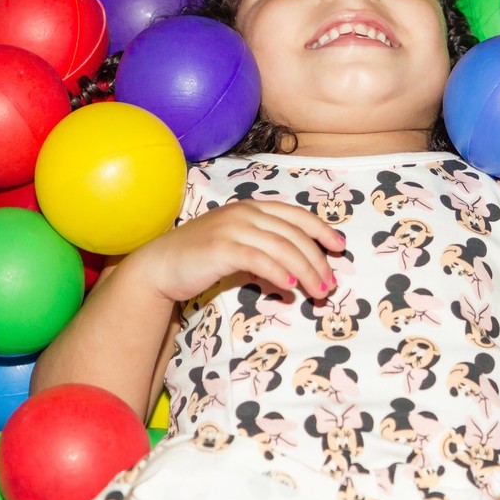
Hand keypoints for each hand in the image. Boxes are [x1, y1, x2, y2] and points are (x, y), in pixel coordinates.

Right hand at [138, 200, 344, 302]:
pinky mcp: (221, 247)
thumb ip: (265, 254)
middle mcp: (245, 212)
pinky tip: (289, 287)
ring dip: (305, 271)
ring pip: (282, 247)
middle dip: (317, 260)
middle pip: (294, 234)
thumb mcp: (238, 248)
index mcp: (252, 207)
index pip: (296, 215)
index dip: (321, 230)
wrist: (160, 265)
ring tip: (317, 291)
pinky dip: (278, 272)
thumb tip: (295, 278)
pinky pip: (259, 258)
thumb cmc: (201, 258)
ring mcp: (233, 228)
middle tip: (330, 285)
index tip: (339, 248)